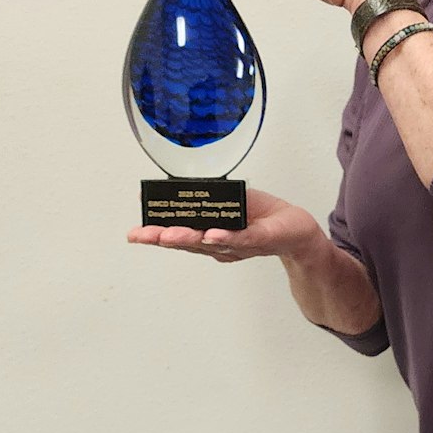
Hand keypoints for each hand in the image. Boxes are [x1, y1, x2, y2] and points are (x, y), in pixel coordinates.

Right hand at [127, 188, 322, 264]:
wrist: (297, 230)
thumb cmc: (265, 218)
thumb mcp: (232, 202)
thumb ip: (209, 200)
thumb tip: (179, 188)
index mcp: (210, 233)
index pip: (180, 235)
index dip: (157, 232)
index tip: (135, 230)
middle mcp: (221, 244)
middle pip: (189, 242)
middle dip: (163, 238)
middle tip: (141, 235)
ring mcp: (240, 244)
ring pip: (210, 242)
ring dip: (188, 238)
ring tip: (168, 235)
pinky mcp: (262, 239)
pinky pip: (242, 239)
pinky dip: (226, 238)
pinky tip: (212, 235)